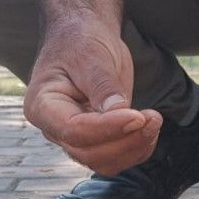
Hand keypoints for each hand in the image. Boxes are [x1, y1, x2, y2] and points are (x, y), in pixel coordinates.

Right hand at [23, 18, 162, 175]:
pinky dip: (137, 148)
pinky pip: (116, 157)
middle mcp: (55, 128)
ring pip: (104, 161)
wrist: (85, 37)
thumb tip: (121, 112)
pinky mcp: (96, 139)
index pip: (74, 130)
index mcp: (43, 106)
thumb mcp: (92, 55)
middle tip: (154, 117)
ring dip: (134, 147)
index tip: (138, 116)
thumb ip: (103, 85)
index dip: (108, 128)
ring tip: (155, 119)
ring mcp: (75, 137)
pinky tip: (150, 126)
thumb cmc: (82, 41)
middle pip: (89, 153)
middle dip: (125, 141)